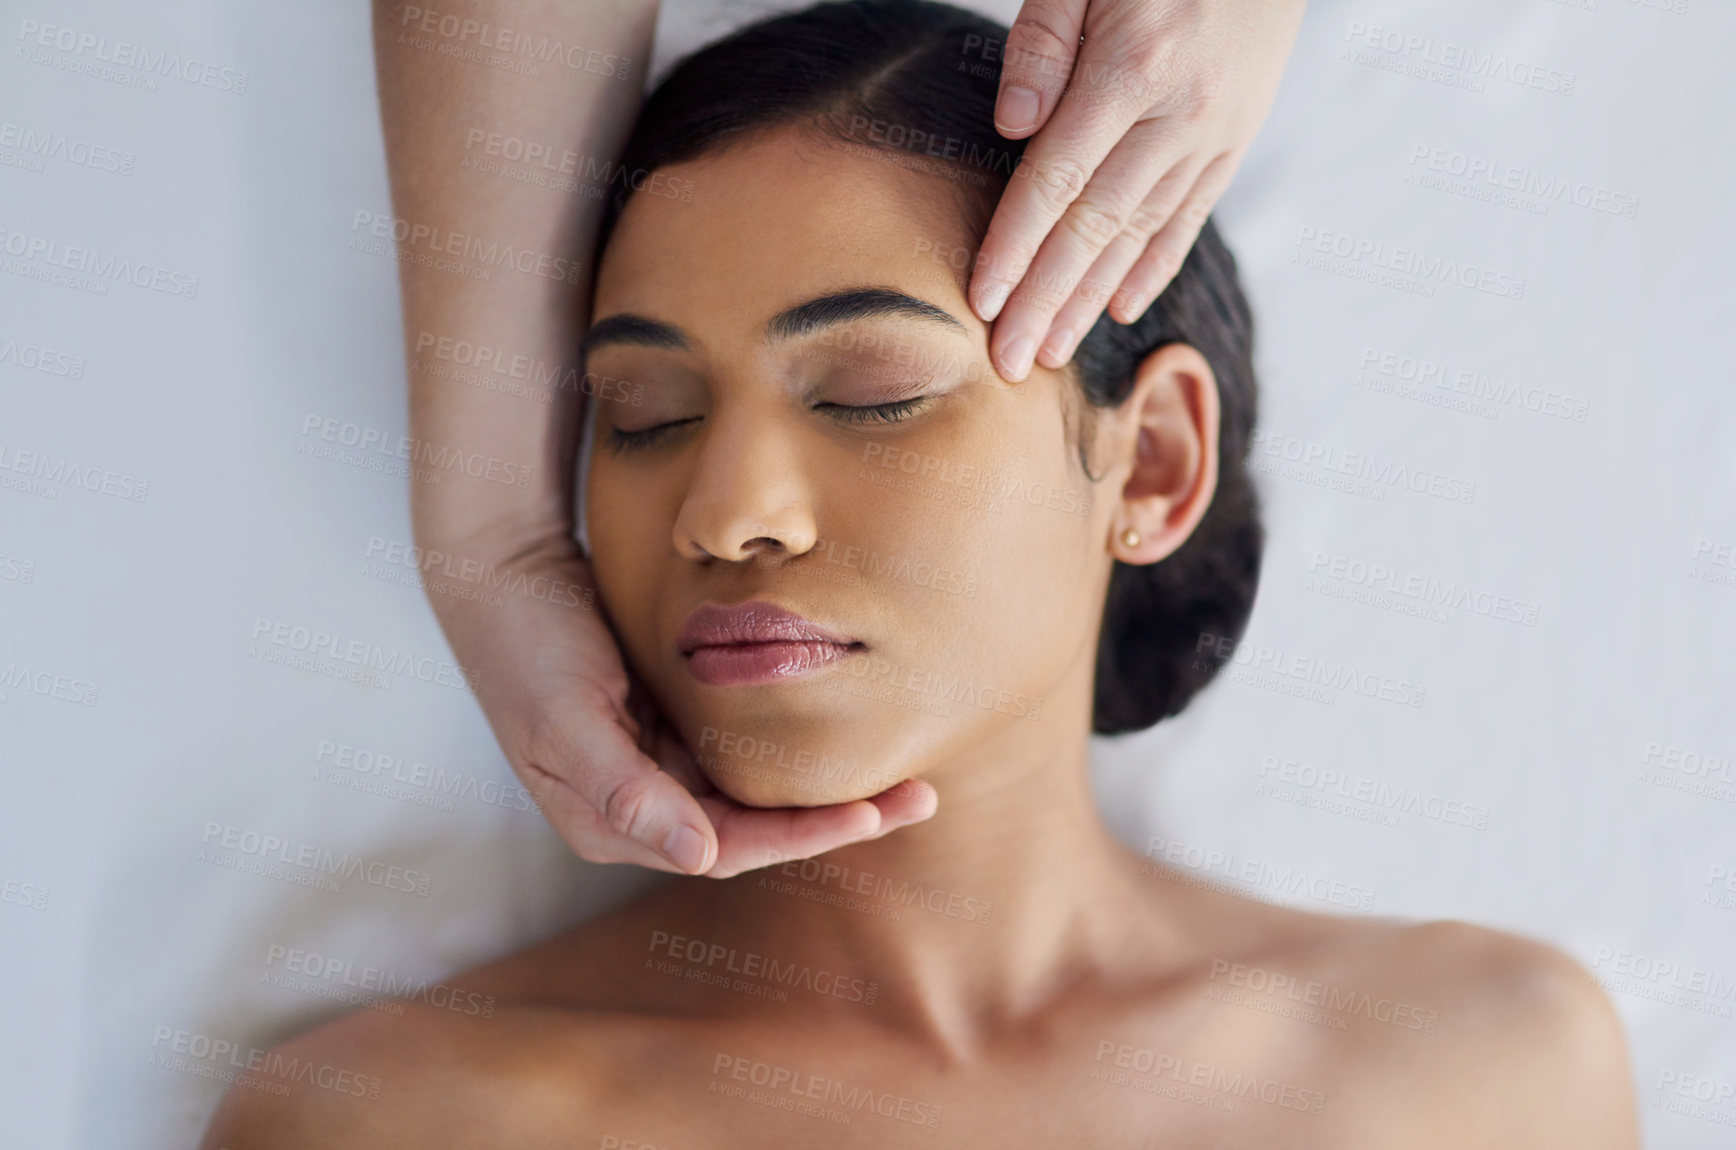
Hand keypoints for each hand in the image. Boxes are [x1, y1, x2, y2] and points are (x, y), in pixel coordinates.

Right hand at [431, 534, 937, 878]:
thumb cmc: (526, 643)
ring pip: (756, 792)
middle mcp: (642, 805)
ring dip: (822, 787)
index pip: (727, 848)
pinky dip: (794, 744)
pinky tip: (842, 729)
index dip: (803, 836)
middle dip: (834, 819)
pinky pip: (745, 749)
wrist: (501, 567)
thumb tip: (696, 856)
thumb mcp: (567, 715)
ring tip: (901, 776)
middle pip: (754, 830)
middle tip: (918, 797)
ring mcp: (657, 762)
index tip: (872, 816)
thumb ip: (626, 790)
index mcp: (613, 823)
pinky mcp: (668, 721)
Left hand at [971, 0, 1305, 379]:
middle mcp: (1178, 114)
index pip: (1058, 178)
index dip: (1017, 245)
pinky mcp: (1234, 141)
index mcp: (1133, 68)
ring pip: (1141, 234)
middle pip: (1097, 224)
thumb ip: (1042, 42)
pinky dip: (1153, 267)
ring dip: (1091, 301)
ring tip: (1051, 352)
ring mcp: (1214, 134)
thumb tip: (1014, 127)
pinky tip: (1120, 310)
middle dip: (1047, 300)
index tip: (983, 302)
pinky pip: (1188, 217)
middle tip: (1009, 361)